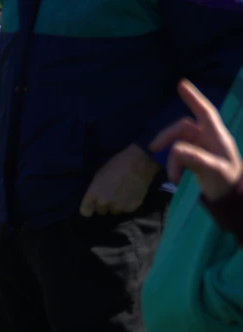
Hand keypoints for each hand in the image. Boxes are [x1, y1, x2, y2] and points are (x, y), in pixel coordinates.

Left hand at [79, 143, 159, 216]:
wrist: (140, 163)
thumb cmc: (117, 164)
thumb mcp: (99, 175)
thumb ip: (95, 190)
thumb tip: (94, 199)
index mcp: (94, 193)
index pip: (85, 211)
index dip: (89, 209)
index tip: (92, 207)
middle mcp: (104, 202)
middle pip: (101, 211)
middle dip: (104, 205)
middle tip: (111, 194)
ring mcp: (118, 206)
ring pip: (114, 211)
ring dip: (116, 205)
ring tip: (122, 194)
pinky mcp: (131, 208)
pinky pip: (126, 210)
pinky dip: (128, 204)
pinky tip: (131, 194)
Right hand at [150, 79, 242, 200]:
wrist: (229, 197)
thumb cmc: (226, 181)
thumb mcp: (213, 171)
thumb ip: (196, 160)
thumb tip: (176, 150)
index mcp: (216, 136)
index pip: (205, 112)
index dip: (193, 98)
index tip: (181, 84)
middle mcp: (207, 138)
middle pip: (182, 128)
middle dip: (167, 138)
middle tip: (153, 148)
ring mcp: (200, 147)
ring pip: (177, 143)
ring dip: (172, 160)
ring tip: (174, 178)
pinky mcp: (194, 156)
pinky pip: (178, 154)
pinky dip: (174, 165)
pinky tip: (176, 178)